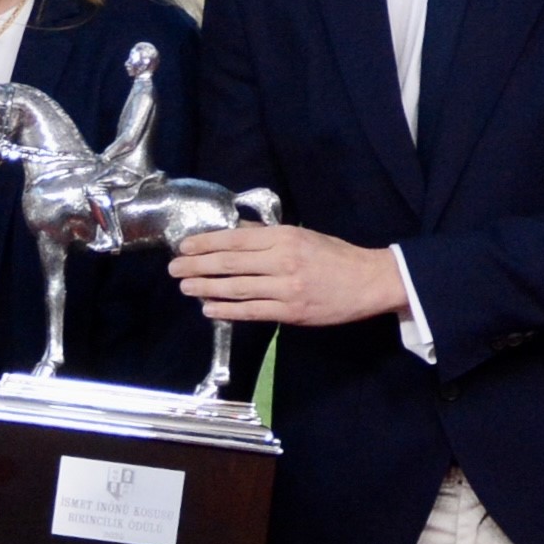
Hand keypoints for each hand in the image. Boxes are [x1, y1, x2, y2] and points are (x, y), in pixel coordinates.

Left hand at [172, 222, 406, 330]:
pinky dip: (227, 311)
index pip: (235, 239)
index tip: (184, 246)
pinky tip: (209, 309)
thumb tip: (230, 231)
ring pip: (237, 288)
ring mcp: (286, 288)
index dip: (205, 243)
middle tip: (174, 268)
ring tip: (185, 288)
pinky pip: (252, 311)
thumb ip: (265, 235)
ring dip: (206, 288)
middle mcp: (282, 261)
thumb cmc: (333, 256)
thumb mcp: (300, 235)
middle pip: (230, 264)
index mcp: (284, 237)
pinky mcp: (291, 311)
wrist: (368, 281)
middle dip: (197, 266)